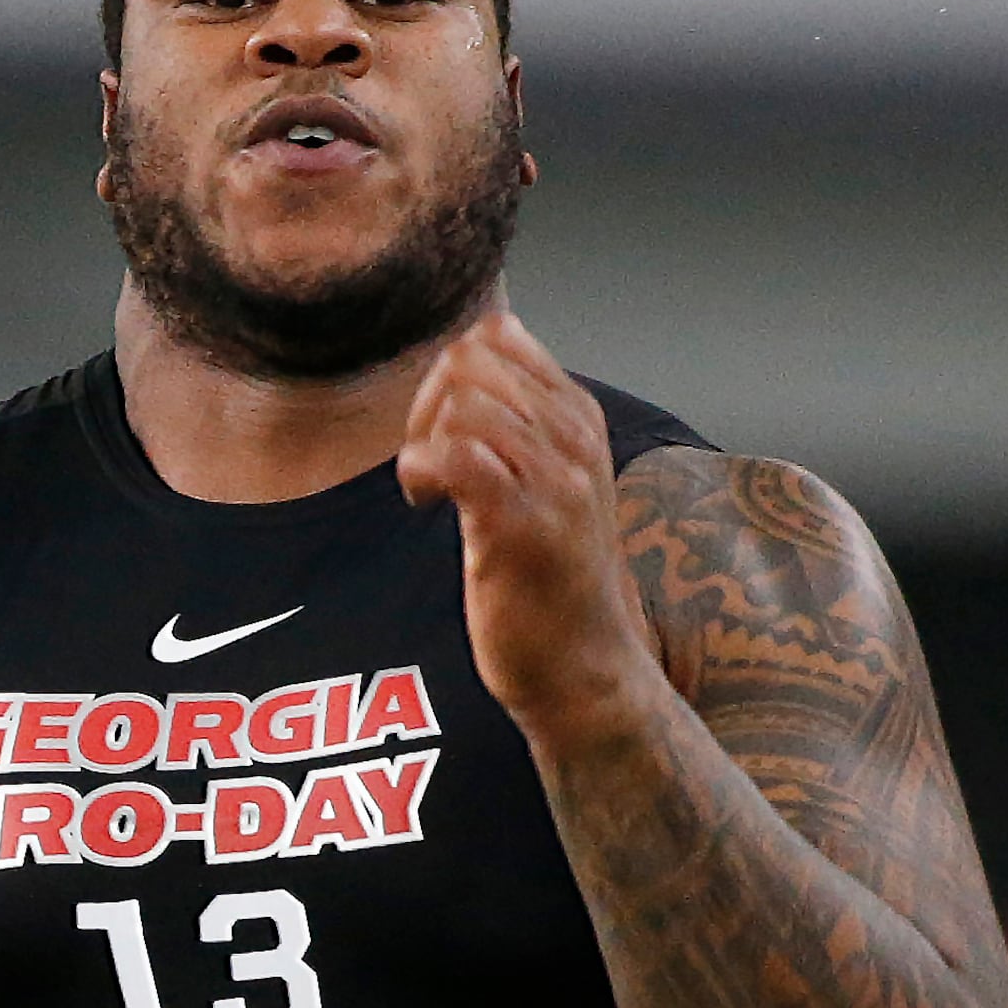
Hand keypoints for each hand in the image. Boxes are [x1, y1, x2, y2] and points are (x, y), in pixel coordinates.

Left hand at [398, 308, 666, 747]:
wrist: (587, 670)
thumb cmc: (554, 582)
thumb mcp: (551, 481)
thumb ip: (520, 422)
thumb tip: (463, 363)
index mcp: (581, 419)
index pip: (499, 337)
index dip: (449, 374)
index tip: (445, 432)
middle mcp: (576, 441)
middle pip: (470, 360)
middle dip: (426, 403)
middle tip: (431, 464)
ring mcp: (556, 483)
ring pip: (461, 402)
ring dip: (422, 441)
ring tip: (431, 491)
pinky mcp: (522, 528)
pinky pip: (454, 457)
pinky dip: (420, 472)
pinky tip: (425, 504)